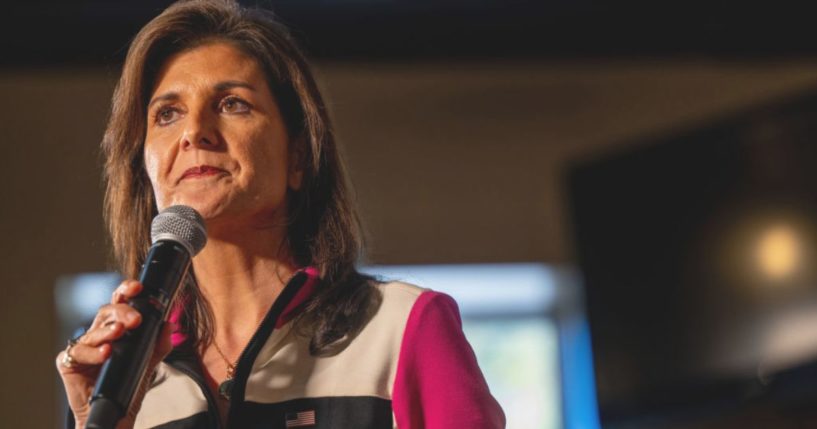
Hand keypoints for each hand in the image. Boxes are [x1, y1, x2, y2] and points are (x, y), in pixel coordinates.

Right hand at [55, 280, 173, 428]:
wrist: (116, 413)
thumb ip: (158, 344)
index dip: (126, 291)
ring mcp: (83, 347)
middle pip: (106, 312)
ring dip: (108, 330)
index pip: (120, 303)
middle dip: (122, 311)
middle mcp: (98, 334)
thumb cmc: (128, 385)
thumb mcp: (148, 362)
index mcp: (116, 328)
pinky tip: (106, 352)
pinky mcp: (69, 362)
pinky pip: (78, 352)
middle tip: (136, 320)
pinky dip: (93, 352)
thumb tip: (168, 324)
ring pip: (93, 331)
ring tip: (120, 332)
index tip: (138, 287)